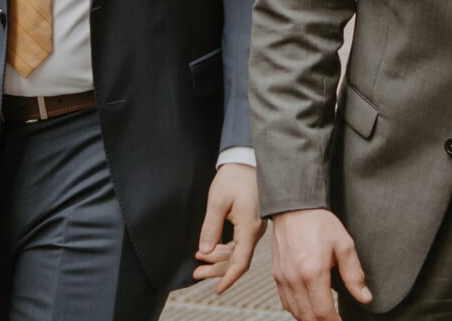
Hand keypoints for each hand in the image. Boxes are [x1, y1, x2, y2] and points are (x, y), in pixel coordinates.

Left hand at [194, 163, 264, 292]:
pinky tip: (209, 250)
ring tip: (198, 261)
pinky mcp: (250, 223)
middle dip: (216, 270)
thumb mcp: (218, 202)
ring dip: (218, 259)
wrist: (245, 160)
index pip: (241, 262)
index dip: (228, 278)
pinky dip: (223, 249)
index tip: (217, 290)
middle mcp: (255, 230)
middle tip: (196, 274)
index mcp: (249, 227)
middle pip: (237, 260)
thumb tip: (205, 251)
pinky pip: (238, 243)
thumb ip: (211, 228)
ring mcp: (254, 227)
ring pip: (237, 252)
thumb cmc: (233, 178)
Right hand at [270, 207, 371, 320]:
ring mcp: (283, 278)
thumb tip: (365, 297)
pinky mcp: (277, 275)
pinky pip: (285, 302)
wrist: (294, 207)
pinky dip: (297, 310)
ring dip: (310, 319)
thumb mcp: (344, 245)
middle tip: (335, 320)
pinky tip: (308, 307)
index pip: (323, 311)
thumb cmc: (319, 222)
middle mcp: (294, 279)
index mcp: (313, 272)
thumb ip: (354, 274)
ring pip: (295, 312)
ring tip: (324, 316)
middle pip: (308, 317)